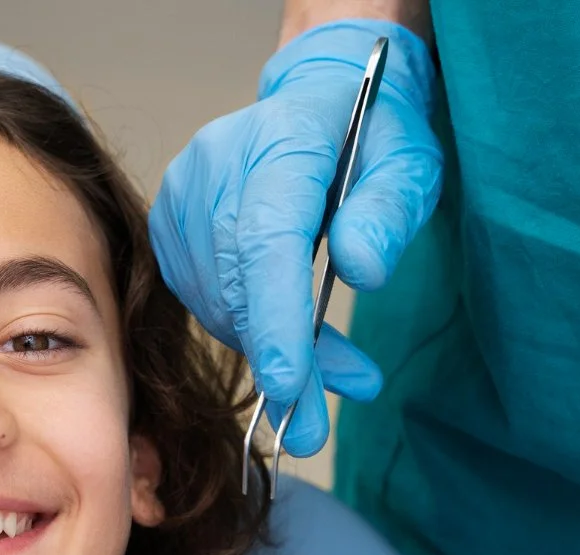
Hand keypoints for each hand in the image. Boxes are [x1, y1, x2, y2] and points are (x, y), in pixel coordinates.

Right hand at [149, 18, 441, 454]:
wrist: (318, 100)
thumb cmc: (372, 133)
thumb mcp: (410, 163)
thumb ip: (389, 212)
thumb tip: (363, 270)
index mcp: (279, 141)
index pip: (267, 238)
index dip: (276, 316)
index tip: (289, 384)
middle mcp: (215, 167)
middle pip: (236, 282)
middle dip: (276, 360)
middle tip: (312, 429)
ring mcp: (183, 196)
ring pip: (216, 301)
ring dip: (266, 352)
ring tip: (325, 379)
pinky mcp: (169, 224)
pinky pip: (203, 298)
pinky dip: (246, 332)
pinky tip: (288, 344)